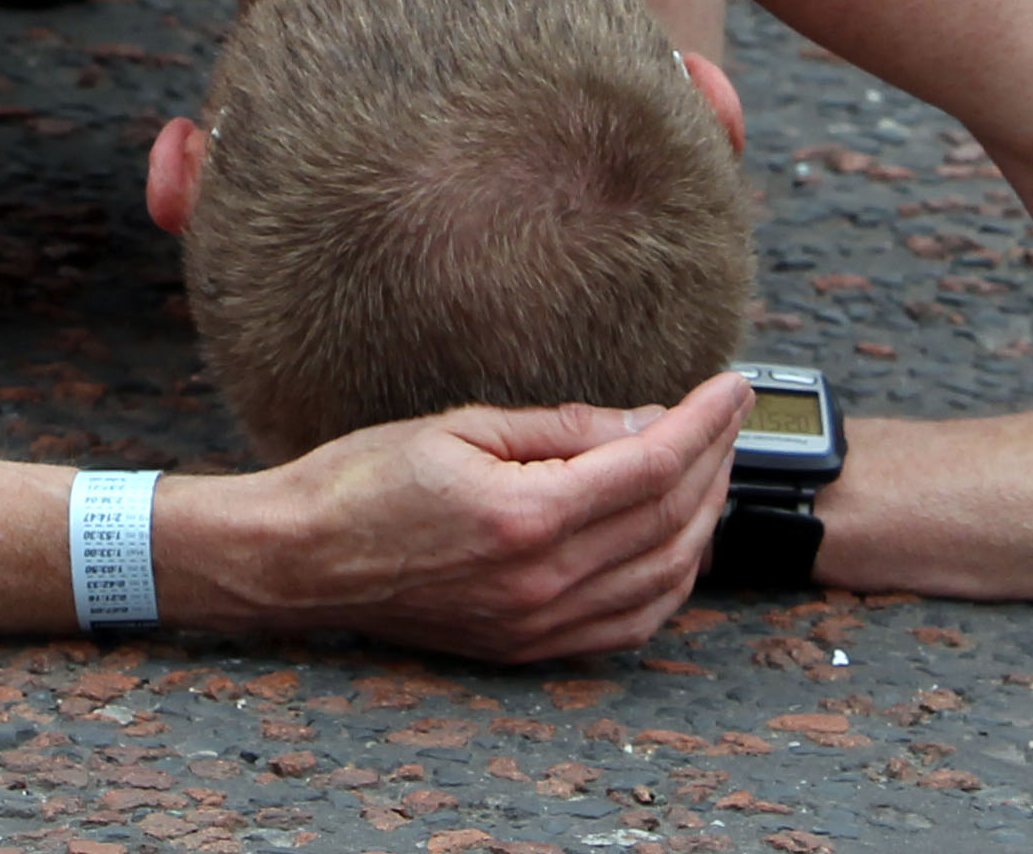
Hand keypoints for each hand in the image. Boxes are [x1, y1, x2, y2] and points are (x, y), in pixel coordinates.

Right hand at [167, 372, 750, 662]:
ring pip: (664, 577)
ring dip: (705, 520)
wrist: (301, 558)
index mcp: (526, 515)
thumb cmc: (365, 478)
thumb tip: (644, 421)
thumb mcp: (463, 426)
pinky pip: (630, 625)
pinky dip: (671, 582)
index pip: (652, 465)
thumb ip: (562, 429)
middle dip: (716, 461)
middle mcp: (542, 580)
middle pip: (672, 522)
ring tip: (713, 466)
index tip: (731, 384)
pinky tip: (678, 542)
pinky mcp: (528, 647)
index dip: (704, 421)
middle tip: (728, 415)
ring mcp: (538, 623)